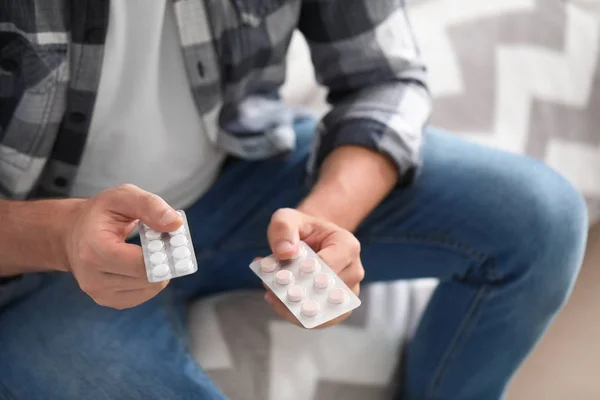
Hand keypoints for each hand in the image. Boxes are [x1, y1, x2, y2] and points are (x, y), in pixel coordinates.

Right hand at [63, 184, 183, 309]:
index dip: (163, 255)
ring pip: (149, 289)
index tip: (173, 241)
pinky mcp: (108, 300)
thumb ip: (151, 206)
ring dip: (158, 271)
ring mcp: (99, 293)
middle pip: (148, 279)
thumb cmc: (99, 214)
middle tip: (165, 244)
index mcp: (94, 250)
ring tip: (151, 252)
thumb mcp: (123, 196)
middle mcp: (93, 277)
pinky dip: (151, 280)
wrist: (72, 233)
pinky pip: (143, 295)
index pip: (140, 264)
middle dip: (164, 261)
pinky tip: (143, 264)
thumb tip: (175, 224)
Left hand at [262, 208, 363, 327]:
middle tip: (270, 290)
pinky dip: (297, 315)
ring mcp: (349, 292)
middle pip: (326, 291)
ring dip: (295, 309)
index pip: (328, 265)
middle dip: (298, 293)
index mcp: (347, 245)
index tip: (281, 276)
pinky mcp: (339, 307)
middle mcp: (354, 270)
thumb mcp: (288, 218)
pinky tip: (277, 302)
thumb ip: (283, 229)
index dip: (304, 274)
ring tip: (271, 296)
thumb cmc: (302, 229)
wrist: (313, 241)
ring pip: (324, 311)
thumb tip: (285, 252)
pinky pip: (320, 320)